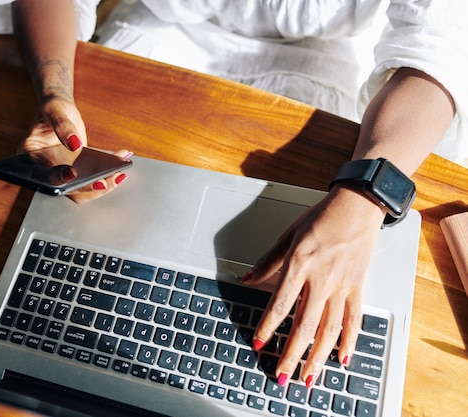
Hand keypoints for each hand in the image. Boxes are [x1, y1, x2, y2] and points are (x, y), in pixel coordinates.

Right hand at [19, 97, 130, 203]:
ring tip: (119, 174)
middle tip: (106, 181)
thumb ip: (62, 126)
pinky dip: (108, 174)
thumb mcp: (56, 110)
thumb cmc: (53, 107)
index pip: (42, 175)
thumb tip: (74, 143)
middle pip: (66, 189)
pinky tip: (122, 163)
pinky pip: (92, 179)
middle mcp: (44, 171)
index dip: (56, 179)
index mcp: (30, 157)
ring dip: (103, 185)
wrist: (61, 109)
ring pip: (81, 190)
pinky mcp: (77, 173)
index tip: (72, 174)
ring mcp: (61, 174)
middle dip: (88, 188)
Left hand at [240, 186, 384, 387]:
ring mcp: (341, 286)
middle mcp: (320, 280)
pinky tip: (341, 359)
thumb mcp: (288, 236)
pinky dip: (348, 342)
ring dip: (317, 357)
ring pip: (329, 330)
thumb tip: (247, 278)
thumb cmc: (322, 218)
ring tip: (308, 377)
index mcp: (299, 265)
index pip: (280, 305)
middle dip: (290, 354)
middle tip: (281, 374)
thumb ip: (267, 262)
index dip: (267, 327)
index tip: (258, 344)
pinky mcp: (358, 288)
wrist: (357, 207)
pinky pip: (353, 320)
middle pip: (303, 325)